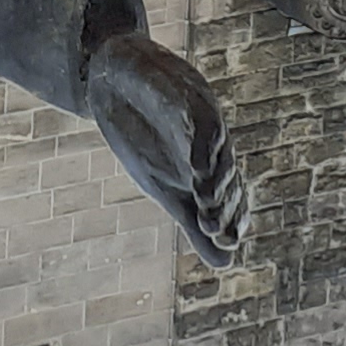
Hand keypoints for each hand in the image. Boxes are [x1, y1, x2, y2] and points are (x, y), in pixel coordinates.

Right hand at [86, 33, 249, 269]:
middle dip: (226, 204)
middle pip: (231, 176)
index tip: (225, 242)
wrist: (111, 80)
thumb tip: (226, 265)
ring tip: (205, 202)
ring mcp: (204, 117)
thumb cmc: (141, 136)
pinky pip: (205, 120)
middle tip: (214, 230)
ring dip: (217, 178)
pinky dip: (203, 146)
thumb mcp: (166, 187)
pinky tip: (196, 169)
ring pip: (222, 150)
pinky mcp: (189, 94)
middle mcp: (215, 144)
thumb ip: (194, 222)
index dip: (234, 219)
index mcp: (210, 168)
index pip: (233, 197)